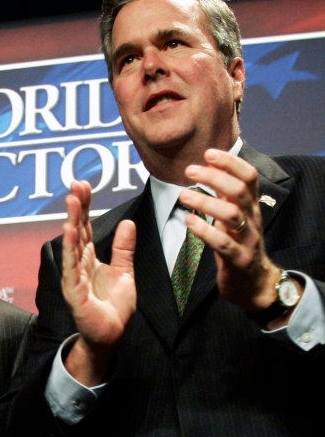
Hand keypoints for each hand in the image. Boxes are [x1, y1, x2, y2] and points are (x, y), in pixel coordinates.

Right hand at [60, 180, 136, 384]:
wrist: (111, 335)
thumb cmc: (113, 308)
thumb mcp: (125, 273)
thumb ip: (124, 249)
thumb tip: (128, 223)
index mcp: (90, 259)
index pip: (87, 227)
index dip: (86, 207)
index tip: (84, 185)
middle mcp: (79, 264)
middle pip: (78, 230)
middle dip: (77, 207)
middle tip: (75, 185)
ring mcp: (73, 276)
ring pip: (73, 244)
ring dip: (72, 221)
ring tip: (72, 200)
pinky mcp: (73, 290)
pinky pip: (71, 265)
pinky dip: (70, 248)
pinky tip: (70, 230)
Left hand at [180, 149, 282, 313]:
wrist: (253, 283)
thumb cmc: (238, 244)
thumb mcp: (233, 216)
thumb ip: (223, 195)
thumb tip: (206, 169)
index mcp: (251, 206)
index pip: (249, 177)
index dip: (231, 163)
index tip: (209, 153)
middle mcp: (252, 219)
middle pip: (239, 191)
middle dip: (215, 177)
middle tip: (190, 171)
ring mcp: (247, 239)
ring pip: (231, 215)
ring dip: (206, 202)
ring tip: (183, 195)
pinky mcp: (238, 259)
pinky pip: (223, 244)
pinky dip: (205, 231)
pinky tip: (189, 221)